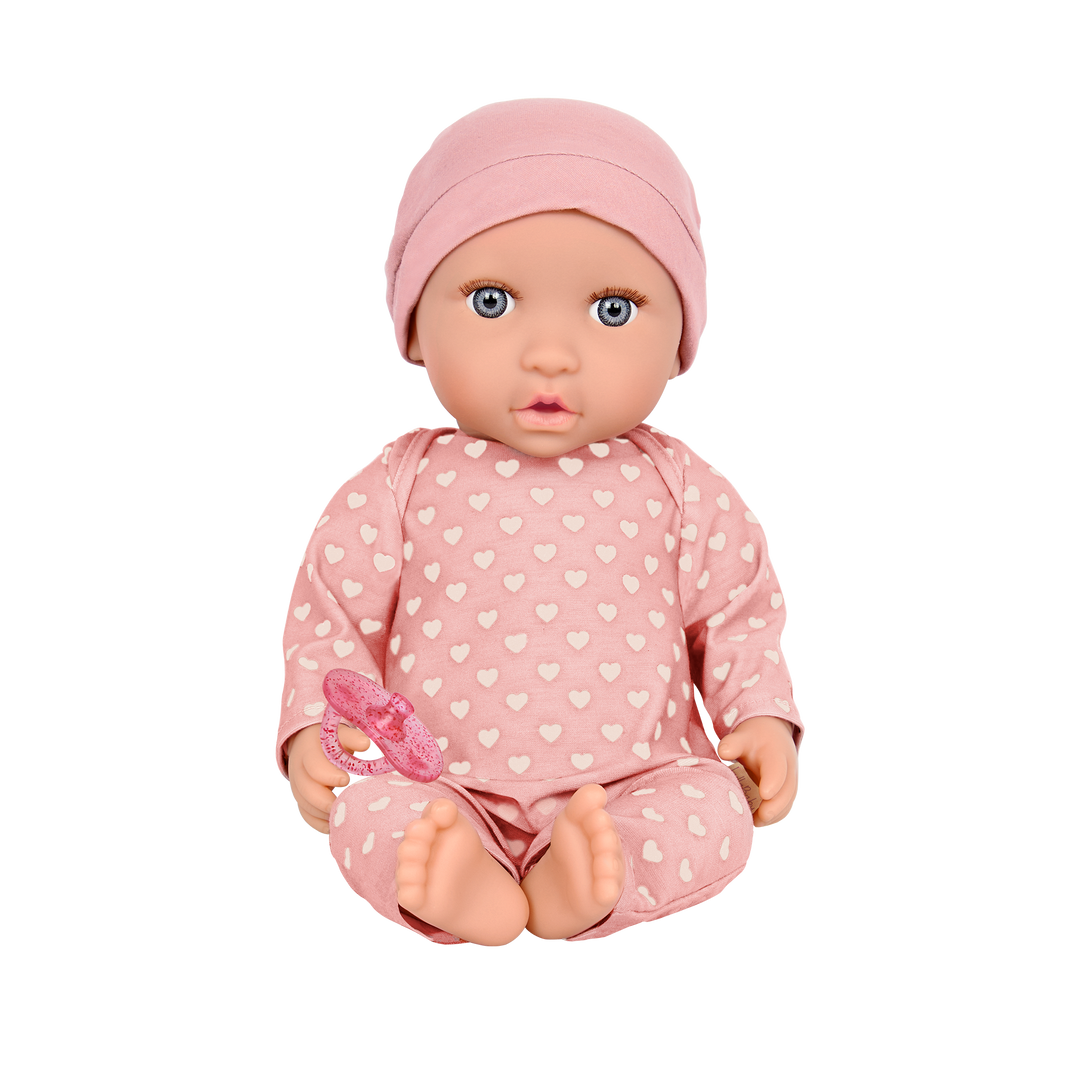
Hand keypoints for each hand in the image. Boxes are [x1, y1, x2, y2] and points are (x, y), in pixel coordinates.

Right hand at [283, 722, 373, 834]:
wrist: (308, 745)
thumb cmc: (330, 741)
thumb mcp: (340, 734)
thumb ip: (352, 738)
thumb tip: (367, 743)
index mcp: (308, 753)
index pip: (315, 767)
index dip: (330, 776)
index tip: (347, 781)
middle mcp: (298, 772)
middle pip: (308, 791)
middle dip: (327, 802)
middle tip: (348, 806)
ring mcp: (297, 789)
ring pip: (306, 807)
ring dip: (325, 815)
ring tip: (345, 816)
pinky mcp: (301, 801)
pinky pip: (307, 817)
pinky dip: (320, 824)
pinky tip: (336, 826)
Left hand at [716, 715, 797, 829]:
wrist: (771, 737)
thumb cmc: (753, 739)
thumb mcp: (743, 737)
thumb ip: (734, 743)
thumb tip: (724, 752)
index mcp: (776, 754)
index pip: (777, 769)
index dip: (773, 782)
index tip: (764, 794)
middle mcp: (788, 770)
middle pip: (787, 791)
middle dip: (775, 807)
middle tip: (758, 819)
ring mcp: (790, 782)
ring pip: (787, 802)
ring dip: (773, 815)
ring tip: (753, 823)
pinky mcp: (787, 793)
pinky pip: (784, 807)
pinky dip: (773, 816)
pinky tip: (756, 822)